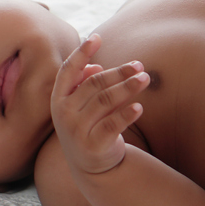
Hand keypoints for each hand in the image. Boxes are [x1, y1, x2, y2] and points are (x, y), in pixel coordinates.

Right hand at [51, 34, 149, 174]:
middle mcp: (63, 113)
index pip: (68, 70)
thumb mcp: (81, 106)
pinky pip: (112, 125)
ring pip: (105, 101)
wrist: (92, 168)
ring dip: (127, 87)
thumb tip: (95, 67)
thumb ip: (85, 85)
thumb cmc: (90, 126)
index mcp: (59, 99)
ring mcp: (77, 130)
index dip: (82, 53)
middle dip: (118, 72)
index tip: (97, 37)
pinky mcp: (93, 146)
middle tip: (139, 65)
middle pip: (94, 84)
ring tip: (145, 79)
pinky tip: (139, 107)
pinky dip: (126, 114)